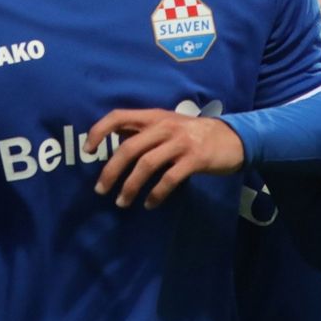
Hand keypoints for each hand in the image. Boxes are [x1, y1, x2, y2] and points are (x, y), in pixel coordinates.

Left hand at [85, 109, 244, 208]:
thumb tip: (114, 138)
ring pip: (146, 165)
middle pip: (128, 148)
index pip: (118, 116)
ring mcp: (180, 143)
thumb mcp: (168, 124)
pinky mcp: (194, 160)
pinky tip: (150, 204)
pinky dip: (155, 194)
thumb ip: (143, 130)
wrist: (233, 138)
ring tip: (121, 202)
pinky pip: (168, 180)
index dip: (99, 131)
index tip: (87, 150)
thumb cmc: (194, 133)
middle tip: (100, 190)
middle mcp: (164, 127)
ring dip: (130, 186)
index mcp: (154, 116)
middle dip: (111, 171)